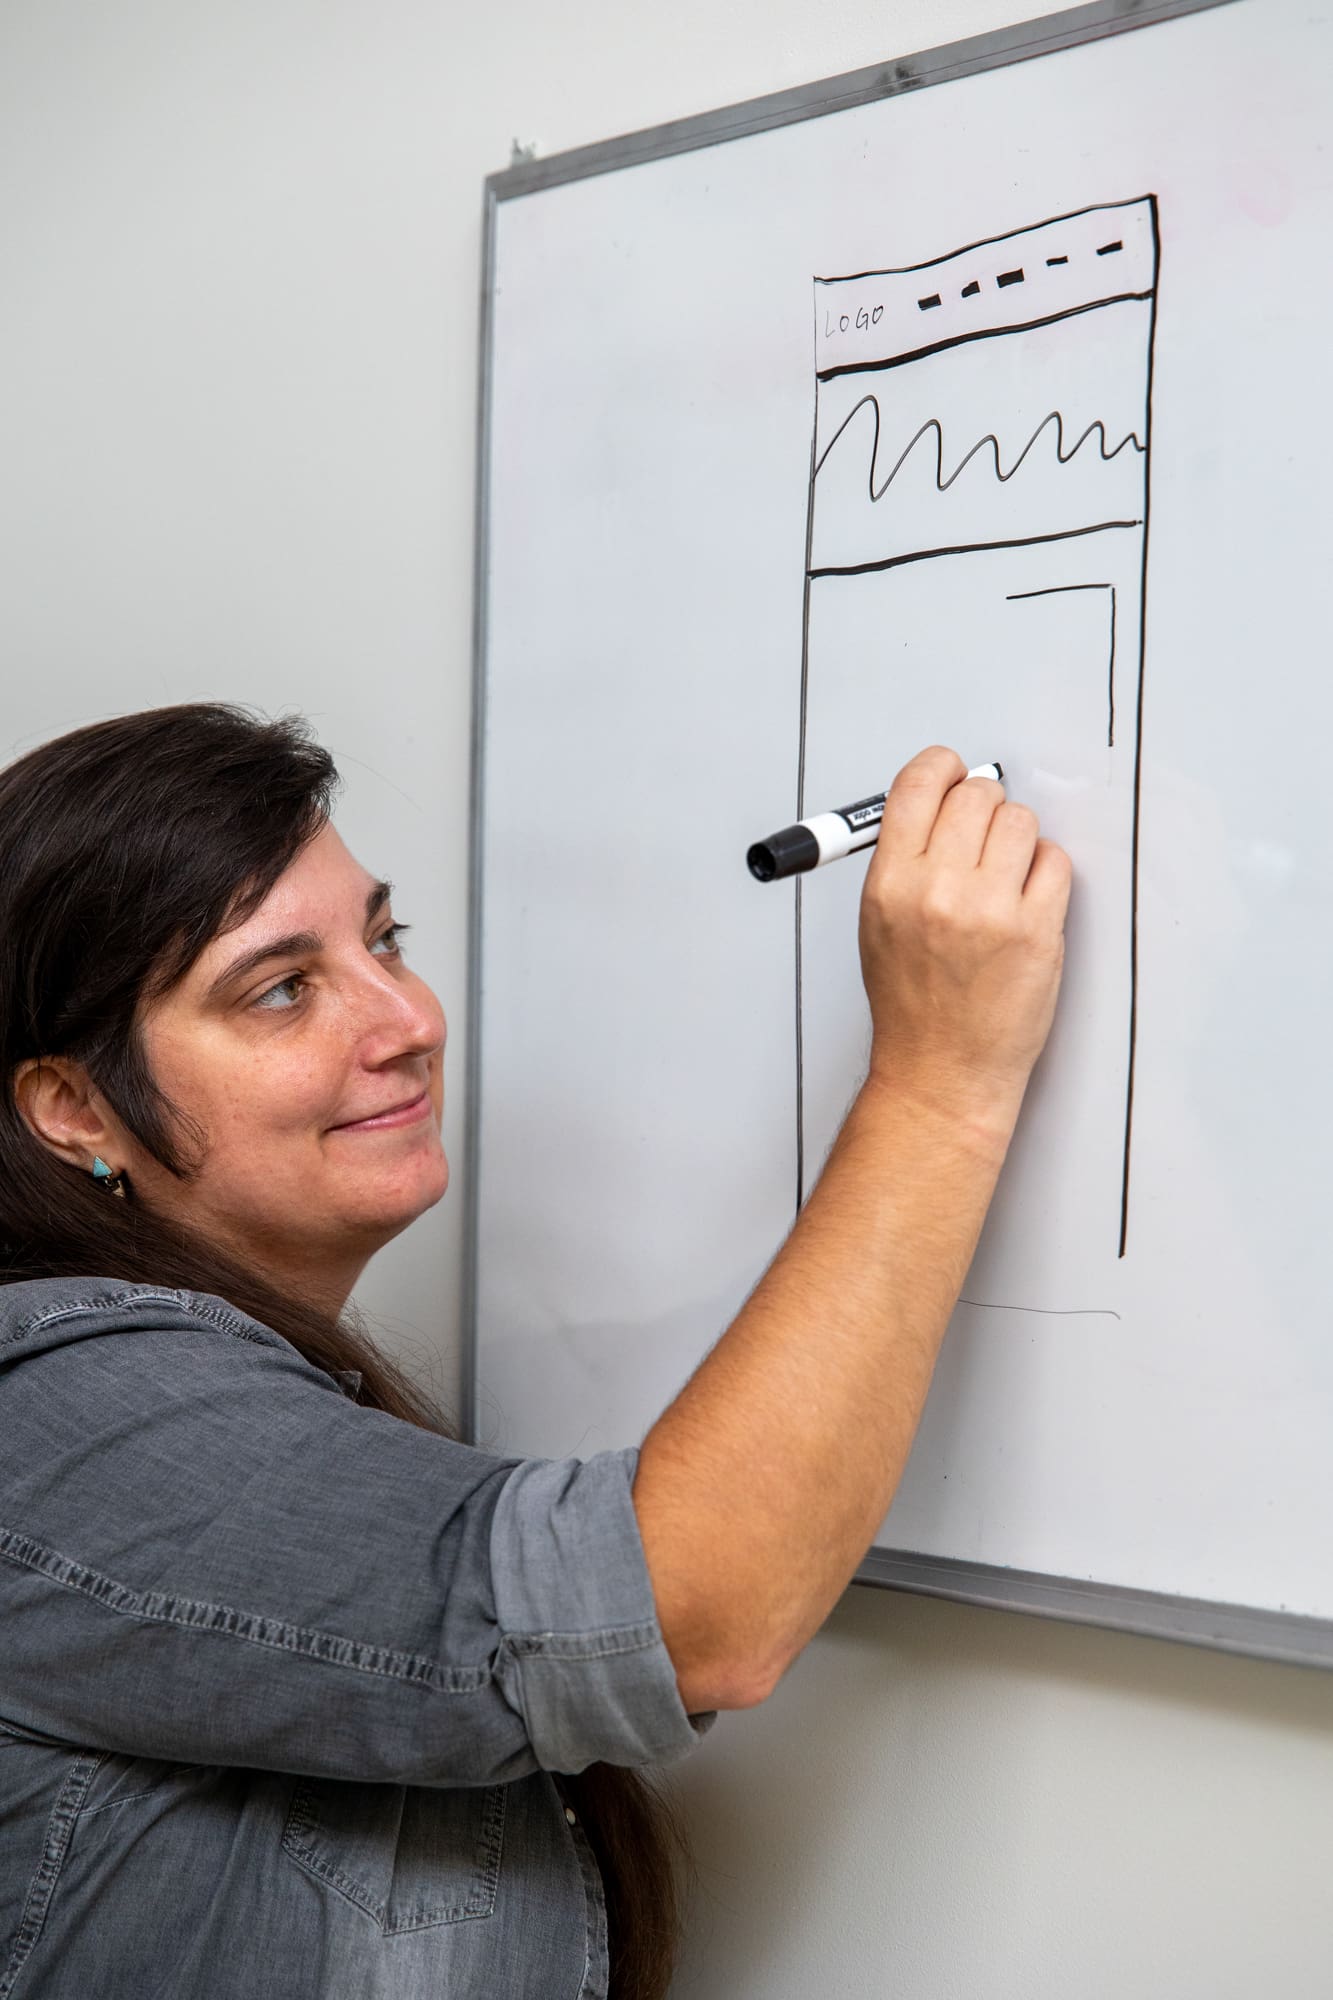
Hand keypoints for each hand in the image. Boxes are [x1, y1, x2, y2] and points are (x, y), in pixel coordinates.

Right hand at [858, 745, 1071, 1117]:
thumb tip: (939, 805)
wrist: (943, 1070)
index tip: (954, 774)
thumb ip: (905, 859)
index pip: (917, 784)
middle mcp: (936, 890)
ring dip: (1019, 839)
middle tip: (984, 837)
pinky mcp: (1036, 930)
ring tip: (1006, 875)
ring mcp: (989, 909)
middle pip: (977, 794)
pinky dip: (1046, 873)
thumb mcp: (879, 922)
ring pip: (1021, 820)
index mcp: (890, 883)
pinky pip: (1055, 861)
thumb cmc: (913, 1004)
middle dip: (985, 807)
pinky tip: (1028, 900)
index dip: (943, 767)